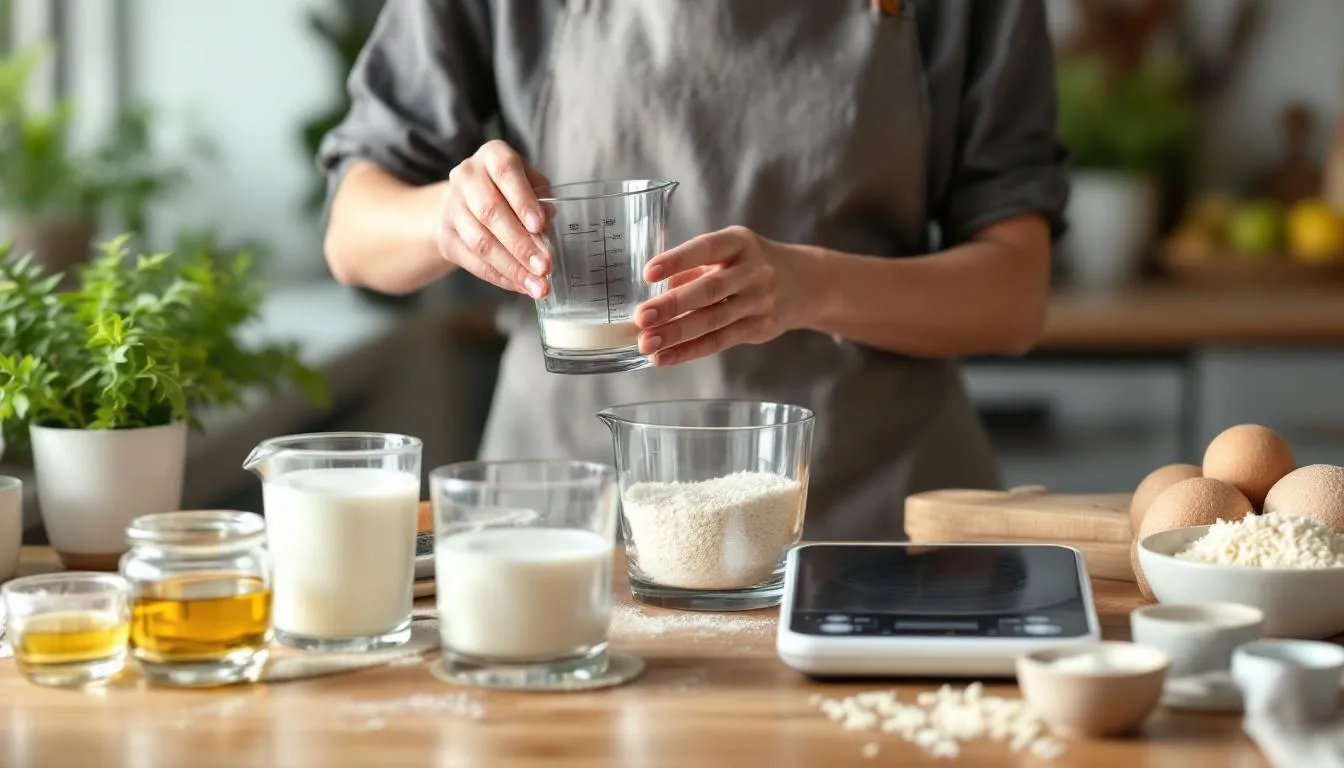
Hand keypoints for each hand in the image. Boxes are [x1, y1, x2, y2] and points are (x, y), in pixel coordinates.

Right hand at [435, 140, 551, 297]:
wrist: (466, 201)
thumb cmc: (509, 189)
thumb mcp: (529, 182)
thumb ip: (540, 198)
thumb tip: (548, 220)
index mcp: (492, 155)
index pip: (506, 173)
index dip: (522, 200)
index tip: (539, 226)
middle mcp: (466, 176)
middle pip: (491, 213)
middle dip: (521, 244)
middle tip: (545, 266)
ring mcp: (451, 207)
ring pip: (480, 242)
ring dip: (512, 267)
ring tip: (537, 285)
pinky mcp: (445, 237)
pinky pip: (473, 261)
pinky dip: (500, 277)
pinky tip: (520, 286)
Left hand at [635, 226, 816, 365]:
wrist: (807, 283)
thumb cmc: (752, 264)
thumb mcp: (729, 252)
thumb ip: (693, 268)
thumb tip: (654, 292)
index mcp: (739, 243)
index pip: (706, 249)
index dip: (677, 260)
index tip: (648, 273)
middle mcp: (753, 271)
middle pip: (709, 290)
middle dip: (672, 305)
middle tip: (642, 318)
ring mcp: (759, 301)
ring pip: (713, 321)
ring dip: (676, 334)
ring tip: (647, 344)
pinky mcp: (760, 328)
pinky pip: (720, 342)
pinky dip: (689, 352)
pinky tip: (665, 357)